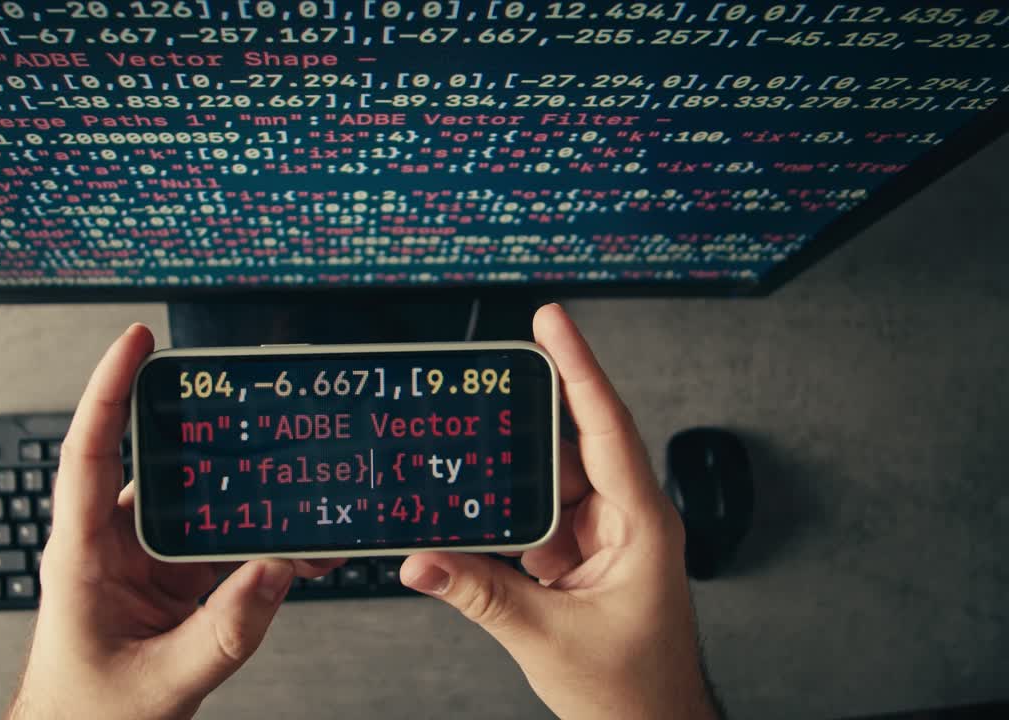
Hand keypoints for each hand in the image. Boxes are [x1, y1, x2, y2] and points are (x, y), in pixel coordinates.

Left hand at [7, 324, 341, 719]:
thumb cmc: (88, 719)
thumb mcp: (163, 681)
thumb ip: (225, 632)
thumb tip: (274, 571)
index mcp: (82, 556)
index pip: (89, 451)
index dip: (108, 387)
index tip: (135, 340)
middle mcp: (110, 547)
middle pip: (158, 467)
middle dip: (207, 437)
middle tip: (250, 402)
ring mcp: (141, 565)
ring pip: (196, 510)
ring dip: (243, 501)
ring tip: (292, 486)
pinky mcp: (168, 585)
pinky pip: (215, 548)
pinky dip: (254, 545)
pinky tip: (291, 546)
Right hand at [400, 304, 719, 719]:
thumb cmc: (632, 693)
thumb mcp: (546, 638)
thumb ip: (480, 593)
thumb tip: (422, 560)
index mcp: (641, 526)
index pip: (606, 426)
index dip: (578, 366)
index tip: (552, 320)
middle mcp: (626, 521)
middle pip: (568, 449)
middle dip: (521, 433)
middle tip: (479, 396)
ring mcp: (605, 539)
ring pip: (548, 486)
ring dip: (509, 489)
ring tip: (466, 481)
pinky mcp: (583, 558)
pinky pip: (539, 521)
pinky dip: (507, 523)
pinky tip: (479, 528)